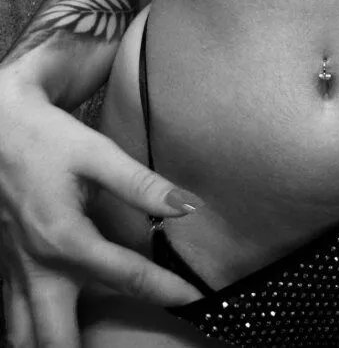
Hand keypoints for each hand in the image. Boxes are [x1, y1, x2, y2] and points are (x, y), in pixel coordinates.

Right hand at [0, 72, 202, 347]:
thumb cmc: (46, 138)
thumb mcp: (96, 153)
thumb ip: (141, 184)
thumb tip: (187, 206)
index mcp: (65, 238)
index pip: (127, 276)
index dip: (166, 289)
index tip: (193, 299)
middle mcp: (38, 266)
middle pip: (56, 338)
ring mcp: (15, 272)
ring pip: (23, 336)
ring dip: (53, 347)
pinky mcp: (4, 269)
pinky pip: (10, 318)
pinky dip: (27, 334)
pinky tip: (46, 332)